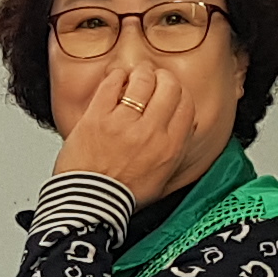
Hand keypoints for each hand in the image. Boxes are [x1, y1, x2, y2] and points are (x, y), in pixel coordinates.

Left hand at [53, 64, 197, 199]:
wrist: (90, 203)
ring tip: (135, 77)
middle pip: (169, 86)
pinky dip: (116, 76)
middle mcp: (150, 133)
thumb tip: (187, 125)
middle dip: (163, 78)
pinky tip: (116, 80)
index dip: (179, 93)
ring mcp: (123, 123)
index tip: (170, 93)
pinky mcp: (98, 117)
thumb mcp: (163, 178)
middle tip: (154, 80)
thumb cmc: (122, 195)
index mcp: (170, 148)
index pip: (186, 104)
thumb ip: (177, 150)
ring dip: (140, 73)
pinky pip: (112, 83)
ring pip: (143, 80)